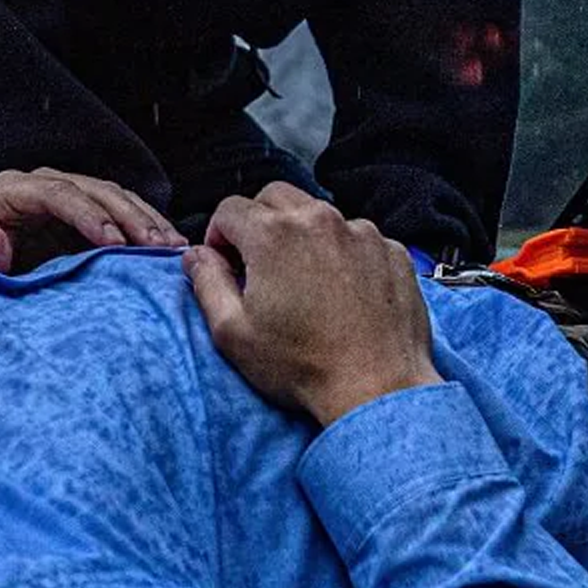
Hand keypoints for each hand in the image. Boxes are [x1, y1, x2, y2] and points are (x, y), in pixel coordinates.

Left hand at [0, 167, 185, 277]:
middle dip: (129, 217)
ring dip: (147, 221)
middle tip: (157, 248)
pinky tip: (169, 249)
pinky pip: (123, 211)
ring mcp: (67, 195)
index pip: (56, 194)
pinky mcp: (87, 212)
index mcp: (9, 192)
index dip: (89, 215)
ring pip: (115, 196)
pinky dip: (148, 227)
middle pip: (93, 190)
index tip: (115, 243)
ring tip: (172, 249)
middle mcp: (39, 185)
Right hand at [181, 183, 439, 424]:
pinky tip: (343, 292)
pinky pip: (357, 237)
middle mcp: (319, 220)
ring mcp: (362, 233)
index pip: (230, 209)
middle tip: (260, 266)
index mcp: (272, 234)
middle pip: (274, 197)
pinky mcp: (392, 250)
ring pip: (319, 214)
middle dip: (258, 223)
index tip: (226, 265)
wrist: (377, 389)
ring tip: (305, 282)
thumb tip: (196, 255)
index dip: (219, 235)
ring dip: (303, 236)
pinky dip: (343, 253)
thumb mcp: (233, 332)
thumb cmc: (301, 366)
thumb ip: (206, 283)